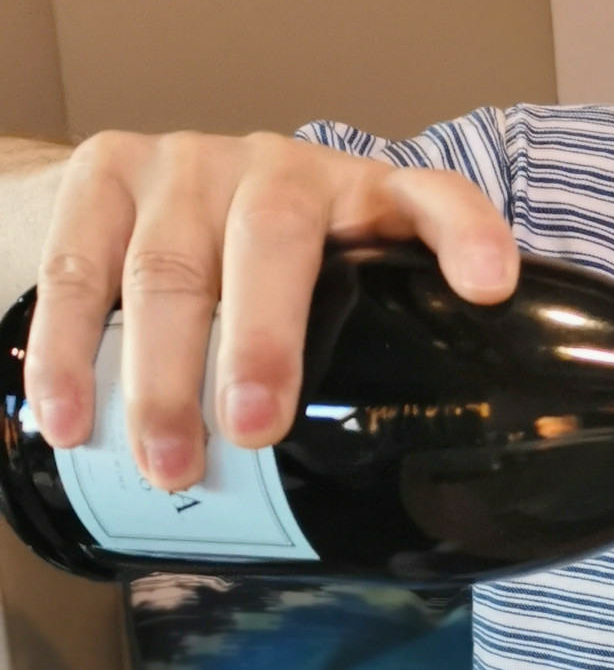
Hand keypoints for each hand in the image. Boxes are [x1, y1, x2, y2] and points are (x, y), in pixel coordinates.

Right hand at [25, 130, 516, 490]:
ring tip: (169, 462)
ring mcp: (187, 165)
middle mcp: (279, 169)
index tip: (490, 286)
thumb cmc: (267, 271)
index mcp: (364, 200)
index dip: (465, 235)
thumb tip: (421, 504)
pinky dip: (67, 352)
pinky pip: (77, 267)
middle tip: (253, 428)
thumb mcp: (336, 292)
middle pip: (273, 239)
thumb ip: (374, 359)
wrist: (135, 189)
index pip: (433, 199)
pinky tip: (71, 418)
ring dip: (161, 374)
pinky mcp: (104, 175)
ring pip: (168, 267)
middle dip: (262, 338)